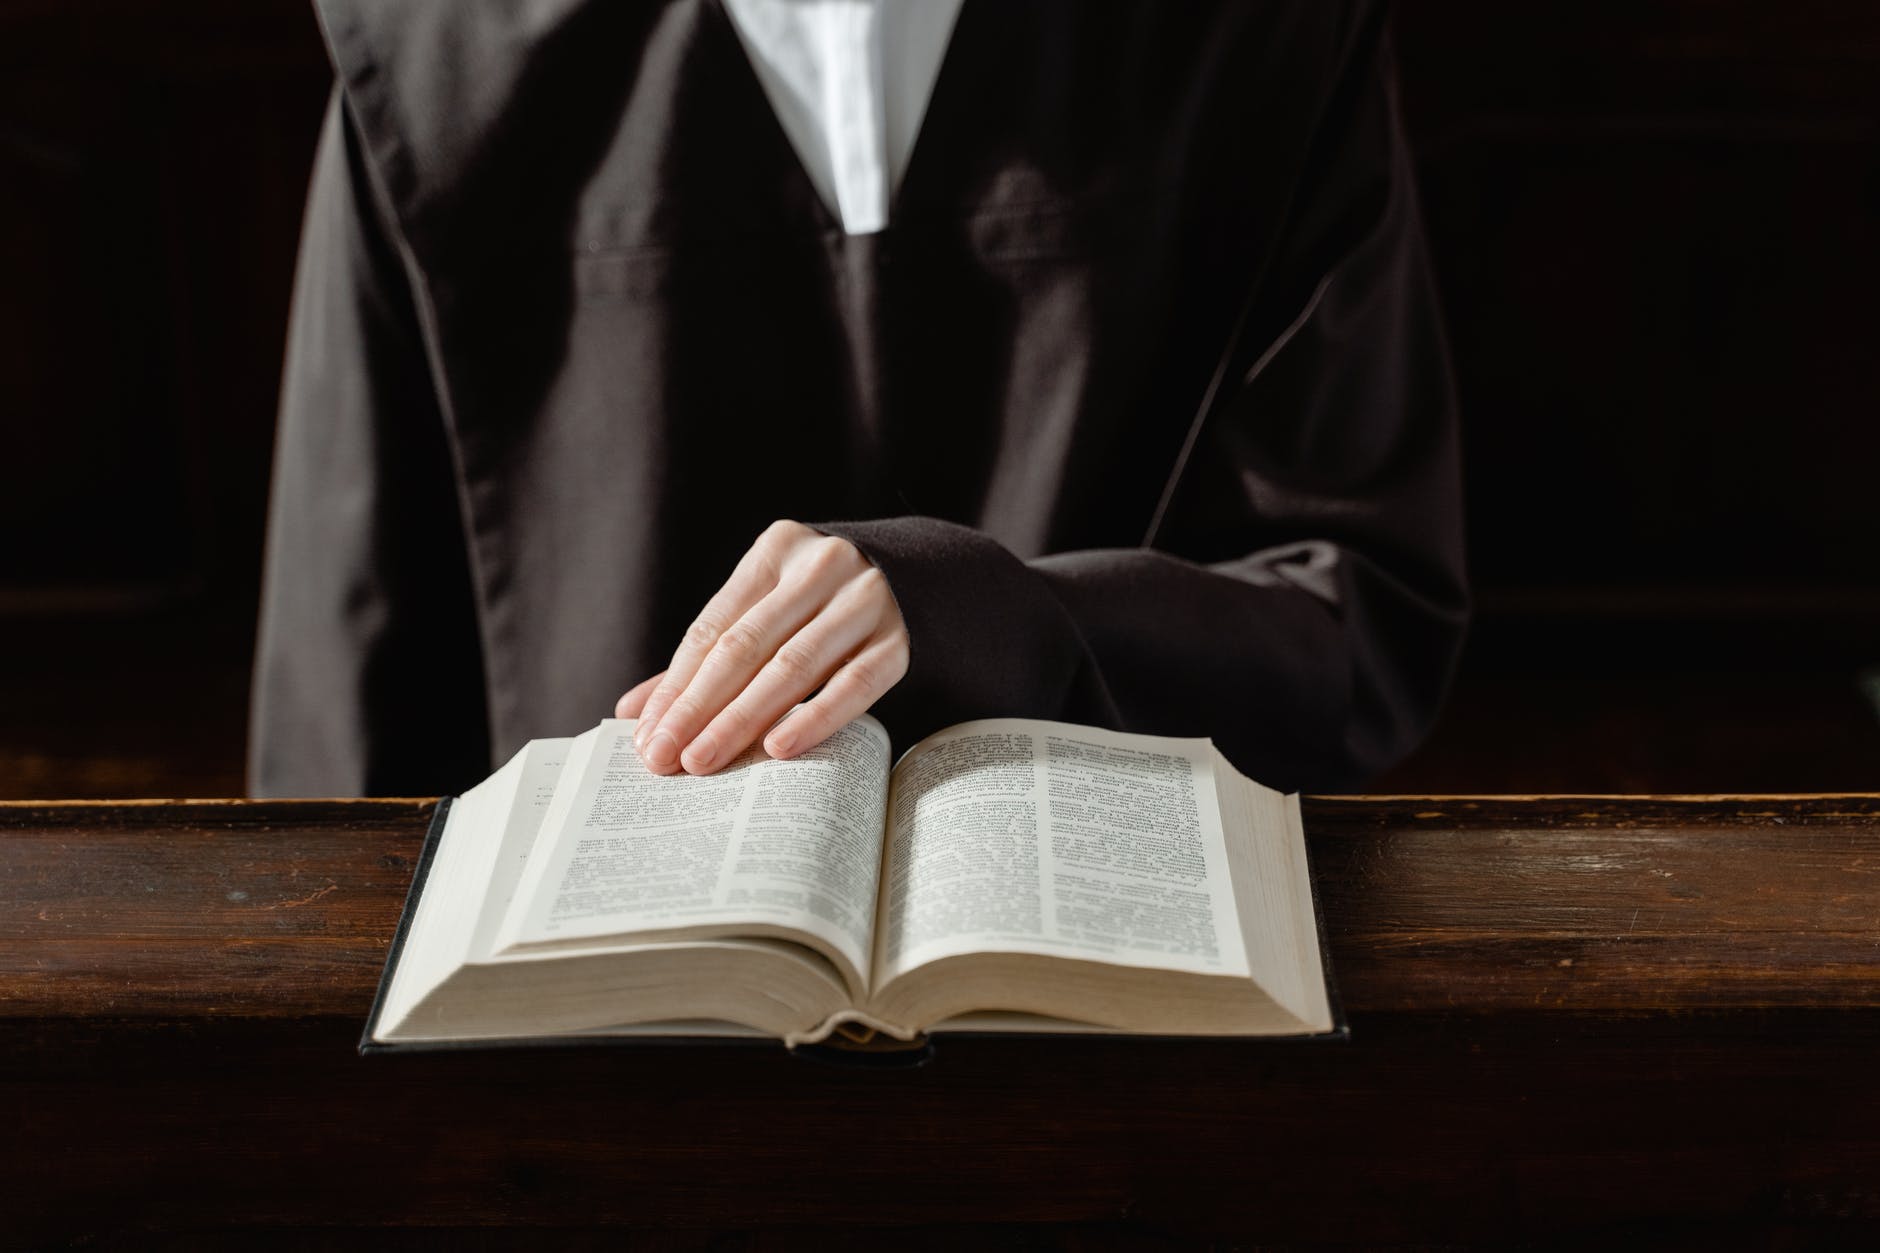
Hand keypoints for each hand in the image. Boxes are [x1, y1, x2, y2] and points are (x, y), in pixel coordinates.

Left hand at [617, 521, 908, 774]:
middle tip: (664, 757)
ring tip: (705, 760)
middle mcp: (822, 566)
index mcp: (777, 549)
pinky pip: (854, 685)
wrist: (923, 578)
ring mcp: (865, 601)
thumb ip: (706, 655)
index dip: (676, 683)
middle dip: (698, 707)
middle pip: (746, 645)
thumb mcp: (767, 609)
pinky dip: (813, 717)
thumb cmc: (820, 604)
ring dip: (743, 719)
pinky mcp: (900, 640)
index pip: (714, 626)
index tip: (646, 734)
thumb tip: (634, 711)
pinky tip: (777, 749)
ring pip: (793, 666)